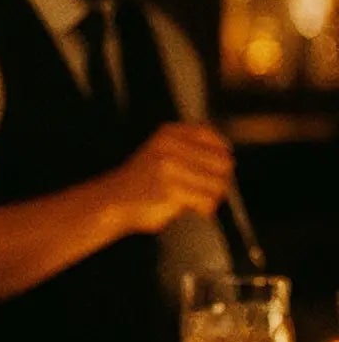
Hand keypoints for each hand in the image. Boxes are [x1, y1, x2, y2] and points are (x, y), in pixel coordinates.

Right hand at [107, 123, 234, 234]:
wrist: (113, 199)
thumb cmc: (143, 180)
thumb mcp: (161, 151)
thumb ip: (190, 148)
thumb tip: (227, 157)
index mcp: (168, 134)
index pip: (211, 136)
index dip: (220, 152)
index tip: (216, 166)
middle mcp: (169, 147)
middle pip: (222, 161)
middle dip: (219, 177)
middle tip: (207, 187)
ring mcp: (170, 168)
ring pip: (218, 183)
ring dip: (213, 195)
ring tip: (199, 199)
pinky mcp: (172, 190)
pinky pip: (207, 200)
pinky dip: (205, 207)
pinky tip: (193, 207)